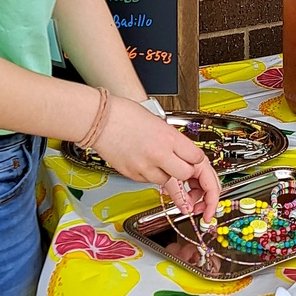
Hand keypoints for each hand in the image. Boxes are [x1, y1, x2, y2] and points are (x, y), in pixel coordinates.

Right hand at [93, 99, 220, 220]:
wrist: (98, 119)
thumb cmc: (123, 114)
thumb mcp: (157, 121)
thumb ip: (171, 139)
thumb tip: (183, 150)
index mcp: (168, 138)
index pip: (197, 158)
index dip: (197, 160)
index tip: (194, 159)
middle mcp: (158, 154)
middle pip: (186, 174)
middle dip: (186, 172)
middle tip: (182, 166)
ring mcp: (144, 167)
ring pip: (167, 181)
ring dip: (168, 174)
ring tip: (159, 161)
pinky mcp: (132, 175)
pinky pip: (149, 180)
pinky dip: (151, 174)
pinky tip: (145, 162)